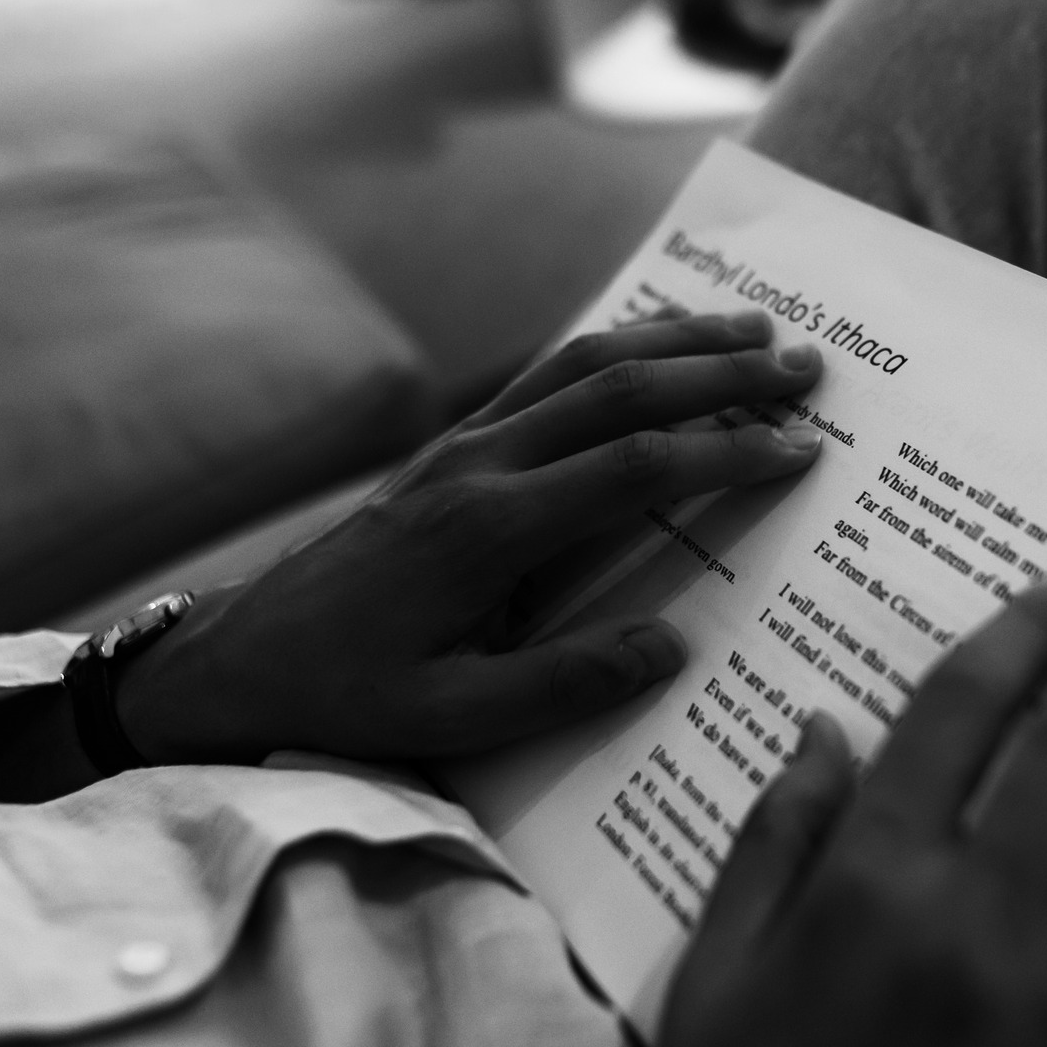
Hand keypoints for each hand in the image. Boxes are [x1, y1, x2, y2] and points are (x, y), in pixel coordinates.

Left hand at [120, 311, 824, 765]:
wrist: (237, 655)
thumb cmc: (342, 692)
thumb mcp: (448, 719)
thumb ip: (562, 687)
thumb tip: (671, 648)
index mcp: (488, 529)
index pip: (630, 468)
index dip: (723, 452)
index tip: (799, 448)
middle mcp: (480, 463)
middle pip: (618, 388)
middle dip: (720, 371)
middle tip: (809, 367)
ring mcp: (462, 442)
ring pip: (581, 361)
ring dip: (672, 338)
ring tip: (754, 327)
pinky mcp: (450, 444)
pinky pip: (544, 371)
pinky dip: (614, 346)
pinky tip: (656, 344)